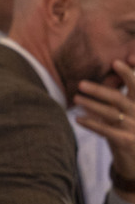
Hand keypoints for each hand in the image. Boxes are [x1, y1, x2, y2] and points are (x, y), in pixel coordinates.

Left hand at [75, 60, 134, 193]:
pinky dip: (92, 123)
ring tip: (75, 99)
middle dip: (99, 90)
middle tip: (80, 84)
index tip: (115, 61)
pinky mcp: (126, 142)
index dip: (128, 73)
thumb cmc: (130, 135)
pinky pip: (106, 131)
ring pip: (110, 113)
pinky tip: (78, 119)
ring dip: (91, 105)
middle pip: (118, 98)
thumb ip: (118, 101)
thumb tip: (100, 85)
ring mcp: (133, 128)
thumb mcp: (128, 116)